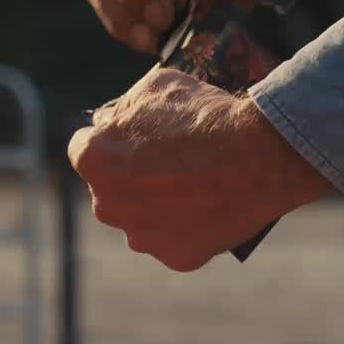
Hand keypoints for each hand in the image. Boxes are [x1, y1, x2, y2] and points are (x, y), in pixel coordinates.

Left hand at [68, 69, 329, 270]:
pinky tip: (210, 208)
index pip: (85, 148)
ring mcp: (141, 237)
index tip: (134, 137)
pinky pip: (176, 241)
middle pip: (111, 189)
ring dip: (156, 207)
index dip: (111, 139)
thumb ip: (125, 108)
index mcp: (93, 159)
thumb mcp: (155, 86)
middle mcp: (106, 205)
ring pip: (141, 220)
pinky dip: (189, 228)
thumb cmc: (205, 114)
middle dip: (131, 177)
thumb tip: (115, 120)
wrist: (258, 154)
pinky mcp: (175, 257)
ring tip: (194, 186)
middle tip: (168, 162)